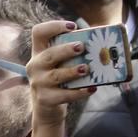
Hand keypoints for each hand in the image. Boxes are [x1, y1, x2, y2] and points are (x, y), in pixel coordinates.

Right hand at [25, 20, 94, 136]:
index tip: (72, 26)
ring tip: (87, 68)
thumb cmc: (58, 81)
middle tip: (82, 47)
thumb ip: (72, 54)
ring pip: (56, 75)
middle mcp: (35, 66)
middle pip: (49, 54)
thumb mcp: (59, 65)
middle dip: (66, 50)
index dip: (54, 26)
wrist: (47, 110)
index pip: (39, 33)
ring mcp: (38, 83)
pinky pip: (64, 95)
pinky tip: (92, 89)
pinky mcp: (45, 99)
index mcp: (38, 53)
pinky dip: (79, 92)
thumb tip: (103, 43)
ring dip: (72, 71)